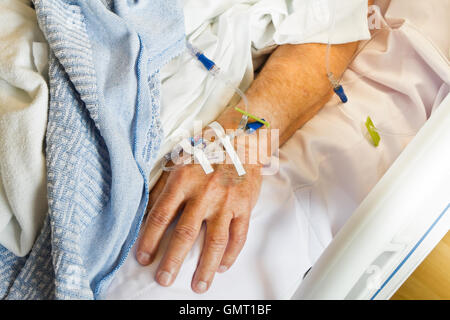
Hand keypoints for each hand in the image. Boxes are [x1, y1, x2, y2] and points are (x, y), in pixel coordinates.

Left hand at [135, 150, 261, 293]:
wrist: (240, 139)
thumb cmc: (205, 151)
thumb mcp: (179, 163)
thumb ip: (164, 187)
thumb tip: (146, 213)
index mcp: (183, 180)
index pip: (161, 216)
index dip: (149, 240)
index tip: (143, 257)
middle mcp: (205, 193)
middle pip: (185, 233)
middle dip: (172, 260)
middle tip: (163, 279)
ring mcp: (227, 201)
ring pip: (215, 241)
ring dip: (205, 267)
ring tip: (198, 285)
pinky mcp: (245, 206)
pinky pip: (238, 235)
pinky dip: (231, 254)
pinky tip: (223, 266)